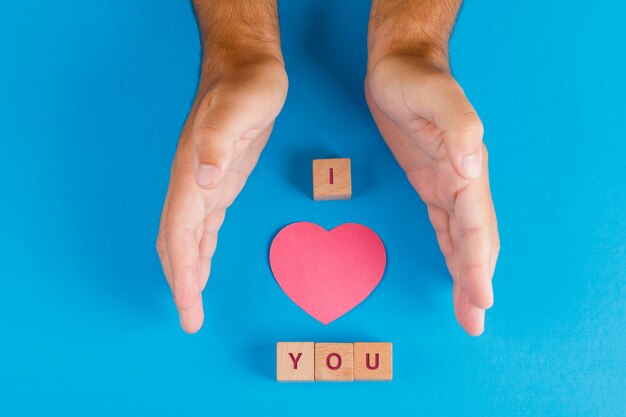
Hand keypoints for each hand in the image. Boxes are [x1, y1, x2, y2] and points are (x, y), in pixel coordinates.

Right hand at [156, 58, 287, 332]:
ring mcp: (203, 184)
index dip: (181, 272)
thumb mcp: (241, 108)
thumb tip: (205, 181)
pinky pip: (204, 226)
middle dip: (180, 283)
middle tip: (189, 321)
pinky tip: (203, 266)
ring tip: (192, 304)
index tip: (188, 306)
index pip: (179, 234)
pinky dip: (201, 251)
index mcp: (191, 174)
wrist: (246, 68)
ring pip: (187, 238)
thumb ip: (219, 141)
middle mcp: (192, 184)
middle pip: (176, 243)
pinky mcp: (219, 182)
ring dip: (188, 272)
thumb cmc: (246, 87)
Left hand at [366, 54, 498, 335]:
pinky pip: (444, 224)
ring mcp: (445, 183)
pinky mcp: (428, 182)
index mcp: (466, 168)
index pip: (477, 225)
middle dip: (476, 281)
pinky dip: (450, 251)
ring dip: (466, 274)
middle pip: (474, 241)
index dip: (479, 263)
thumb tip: (470, 168)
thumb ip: (458, 128)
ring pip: (461, 238)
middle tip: (474, 322)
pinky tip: (453, 269)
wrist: (400, 65)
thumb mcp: (435, 96)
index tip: (481, 298)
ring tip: (468, 310)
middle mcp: (461, 181)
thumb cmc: (415, 79)